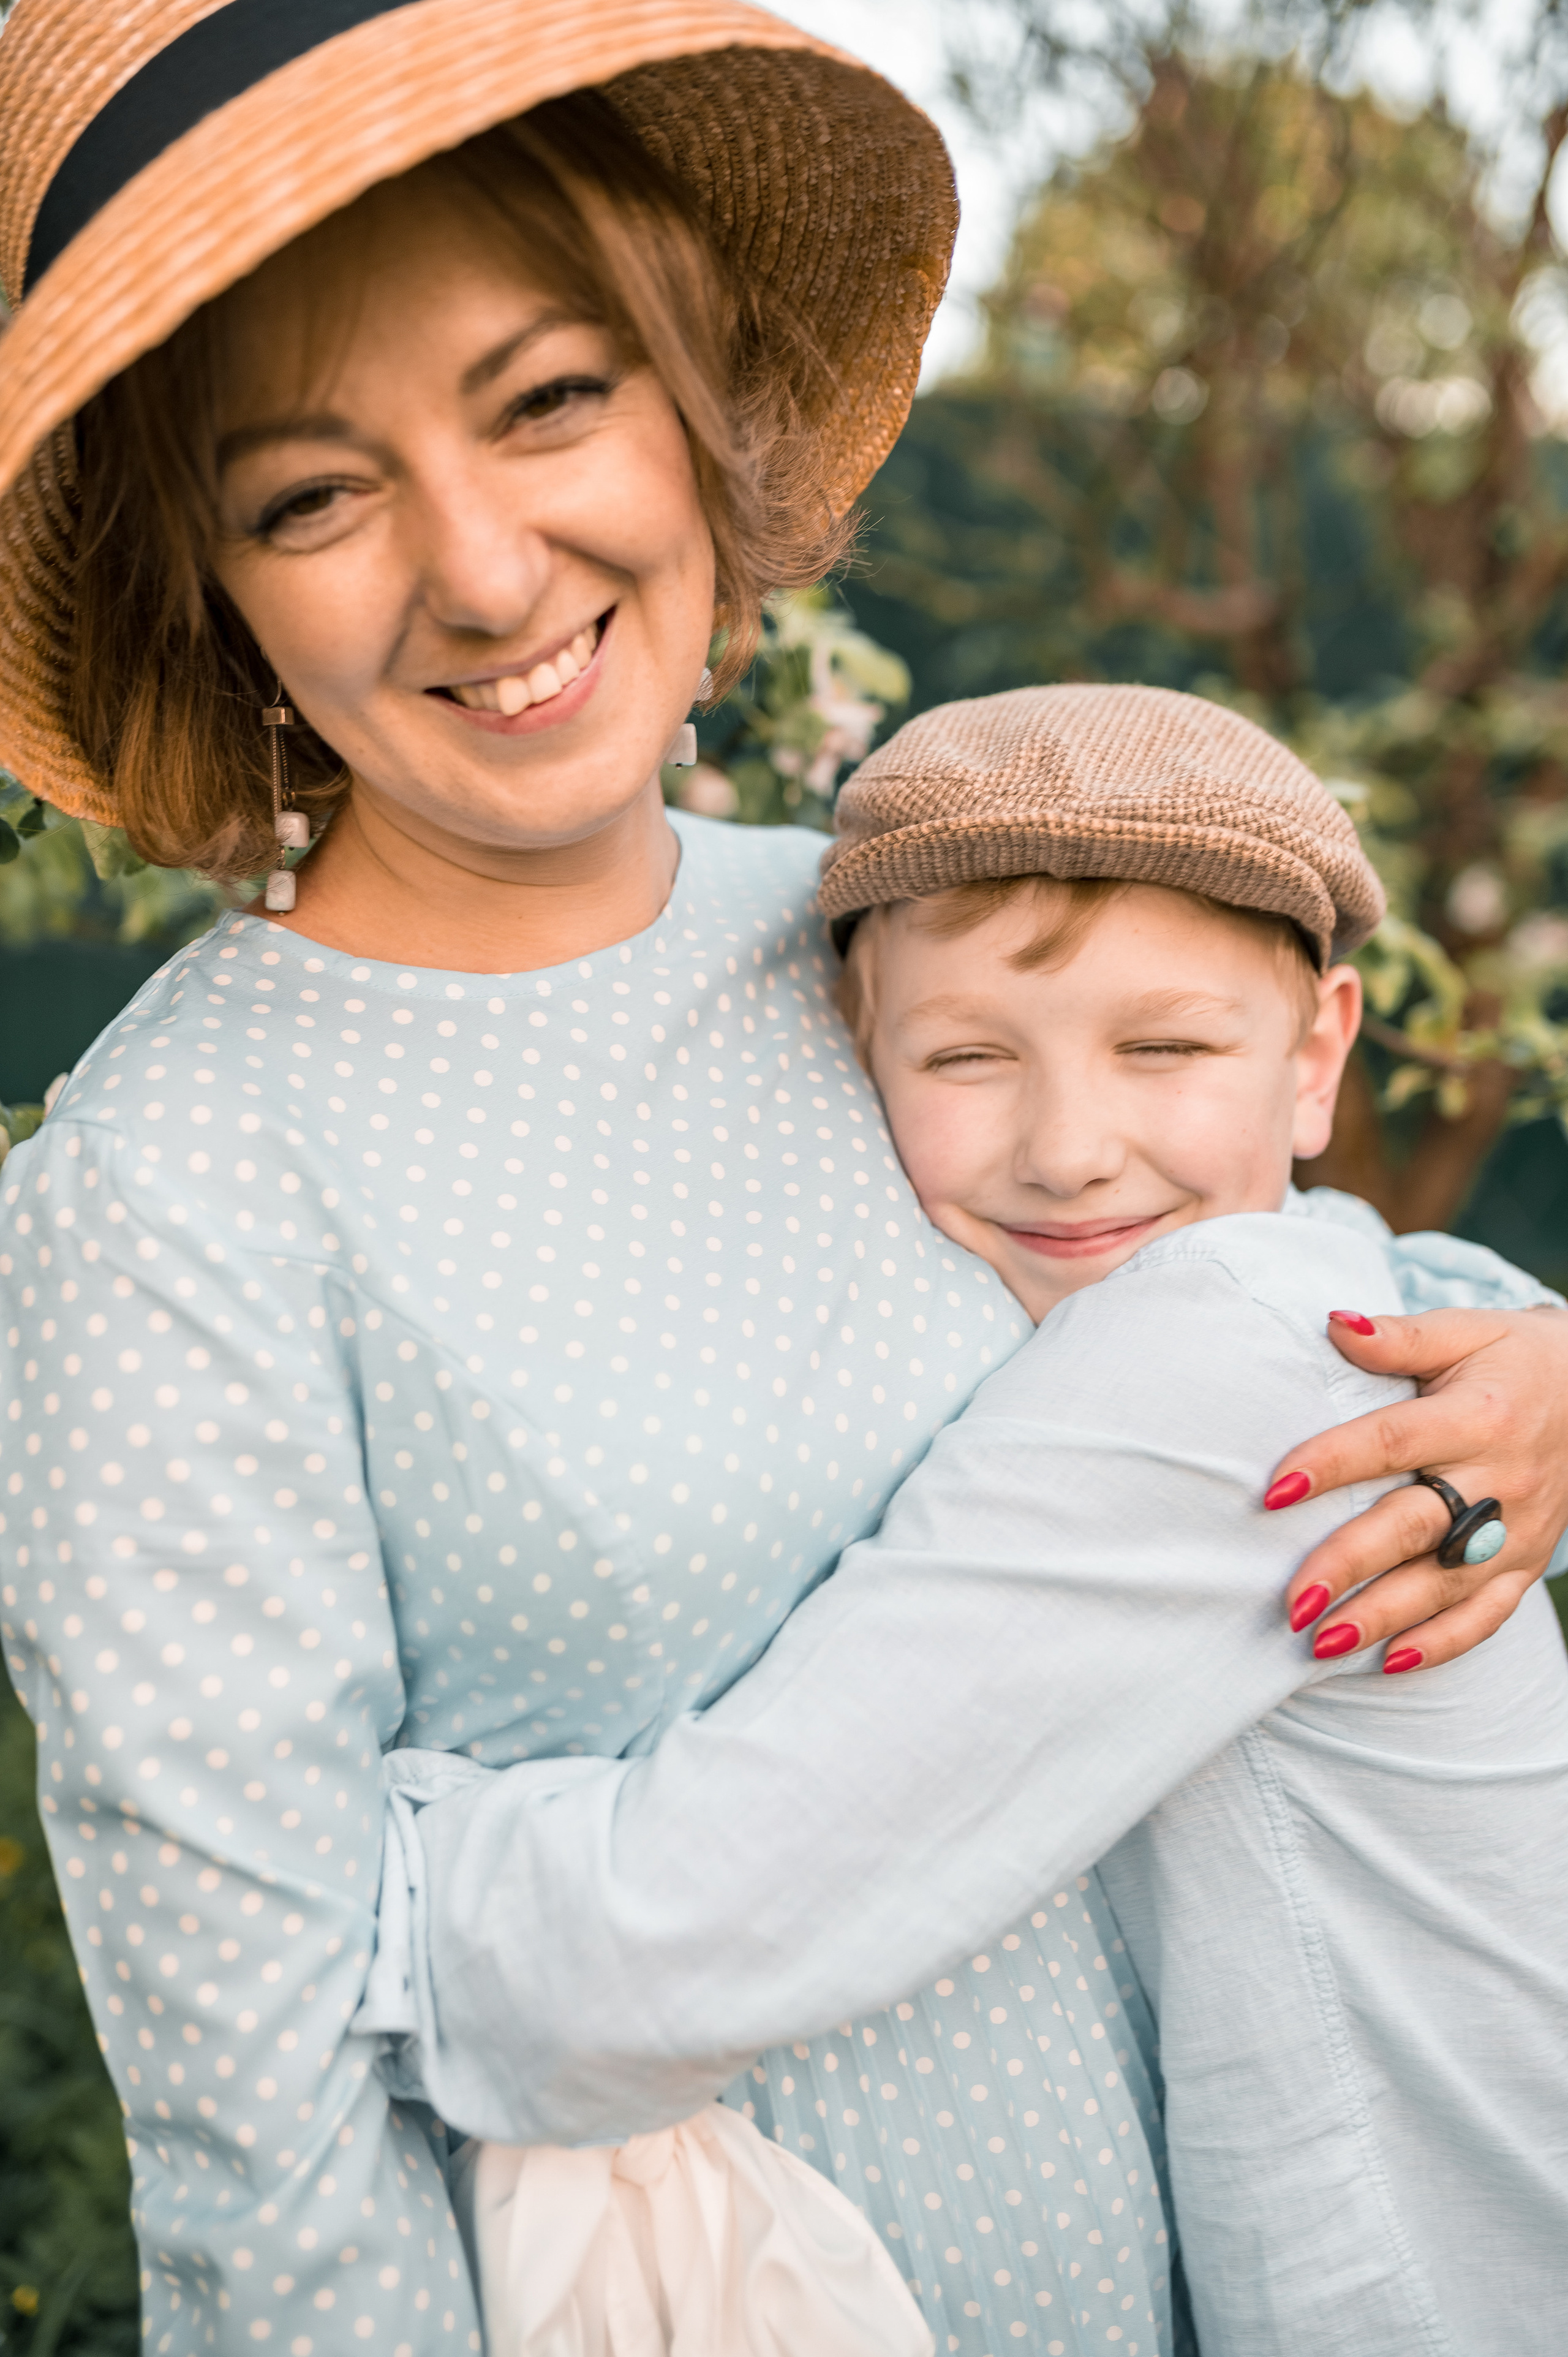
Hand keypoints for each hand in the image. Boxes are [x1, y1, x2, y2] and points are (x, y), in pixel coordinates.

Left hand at [1266, 1305, 1567, 1671]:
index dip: (1332, 1463)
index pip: (1394, 1442)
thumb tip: (1334, 1324)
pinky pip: (1488, 1613)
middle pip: (1417, 1526)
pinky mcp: (1528, 1562)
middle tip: (1293, 1600)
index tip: (1274, 1490)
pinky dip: (1442, 1643)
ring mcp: (1520, 1529)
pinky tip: (1390, 1663)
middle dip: (1351, 1565)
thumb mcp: (1465, 1332)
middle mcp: (1501, 1479)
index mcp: (1478, 1416)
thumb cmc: (1512, 1358)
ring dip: (1385, 1617)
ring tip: (1322, 1642)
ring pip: (1447, 1583)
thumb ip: (1399, 1338)